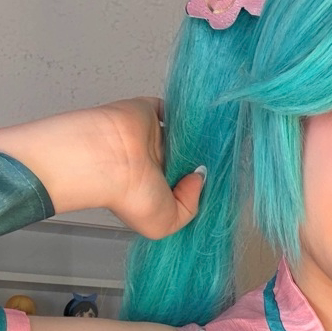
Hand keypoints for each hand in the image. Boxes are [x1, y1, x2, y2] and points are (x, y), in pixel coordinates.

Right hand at [0, 98, 204, 237]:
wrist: (106, 159)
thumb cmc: (129, 194)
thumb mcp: (166, 222)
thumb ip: (190, 206)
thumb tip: (199, 179)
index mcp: (153, 187)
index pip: (182, 183)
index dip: (199, 182)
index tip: (218, 180)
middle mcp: (152, 162)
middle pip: (184, 157)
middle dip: (201, 158)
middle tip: (225, 158)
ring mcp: (149, 136)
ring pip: (180, 134)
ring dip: (196, 135)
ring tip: (220, 140)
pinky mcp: (147, 111)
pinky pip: (171, 108)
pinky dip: (185, 112)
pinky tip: (201, 120)